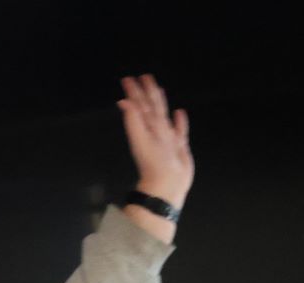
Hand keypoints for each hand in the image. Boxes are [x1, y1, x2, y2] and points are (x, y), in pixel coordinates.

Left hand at [117, 74, 193, 207]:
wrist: (167, 184)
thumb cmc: (152, 163)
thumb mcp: (140, 139)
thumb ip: (133, 120)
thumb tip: (123, 102)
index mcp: (146, 127)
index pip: (140, 105)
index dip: (134, 92)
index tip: (128, 79)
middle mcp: (156, 130)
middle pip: (152, 106)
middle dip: (147, 92)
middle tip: (144, 77)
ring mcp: (168, 138)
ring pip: (164, 115)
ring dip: (161, 103)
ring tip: (159, 90)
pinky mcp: (179, 146)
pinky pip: (180, 130)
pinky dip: (180, 122)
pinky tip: (179, 113)